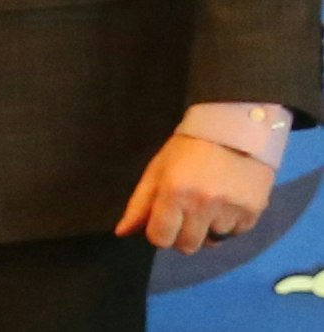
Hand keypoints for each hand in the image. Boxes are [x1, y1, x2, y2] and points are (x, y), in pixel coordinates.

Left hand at [114, 133, 272, 253]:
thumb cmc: (187, 148)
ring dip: (208, 227)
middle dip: (182, 235)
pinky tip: (227, 201)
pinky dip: (229, 223)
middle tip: (185, 212)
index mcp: (174, 192)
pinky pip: (236, 234)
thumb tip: (122, 233)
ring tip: (209, 201)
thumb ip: (140, 203)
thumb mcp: (157, 169)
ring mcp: (230, 211)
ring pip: (213, 241)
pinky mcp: (254, 213)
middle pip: (187, 247)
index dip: (158, 232)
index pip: (160, 238)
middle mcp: (202, 205)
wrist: (232, 129)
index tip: (163, 220)